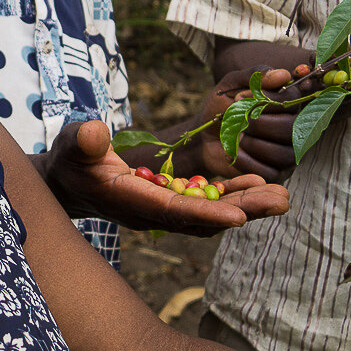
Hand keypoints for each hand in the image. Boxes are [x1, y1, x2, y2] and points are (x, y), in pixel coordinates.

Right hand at [46, 120, 289, 236]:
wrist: (70, 181)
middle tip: (281, 201)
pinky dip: (232, 196)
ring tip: (280, 194)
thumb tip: (96, 133)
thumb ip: (84, 140)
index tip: (239, 216)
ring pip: (211, 213)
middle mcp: (152, 213)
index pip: (173, 210)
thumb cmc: (71, 160)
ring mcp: (164, 210)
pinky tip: (256, 183)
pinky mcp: (171, 202)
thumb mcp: (73, 145)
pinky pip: (207, 203)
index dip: (207, 213)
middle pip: (204, 217)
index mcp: (131, 201)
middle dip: (243, 211)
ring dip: (246, 205)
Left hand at [191, 69, 298, 182]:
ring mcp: (286, 153)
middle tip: (238, 123)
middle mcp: (293, 128)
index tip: (238, 98)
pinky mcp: (274, 174)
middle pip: (289, 128)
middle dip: (257, 125)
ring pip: (282, 154)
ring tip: (236, 138)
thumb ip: (255, 75)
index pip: (292, 99)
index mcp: (286, 104)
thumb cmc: (221, 108)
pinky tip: (233, 153)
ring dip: (251, 144)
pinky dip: (246, 162)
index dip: (265, 99)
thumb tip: (284, 74)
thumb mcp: (231, 85)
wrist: (202, 137)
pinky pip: (270, 172)